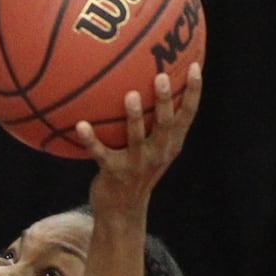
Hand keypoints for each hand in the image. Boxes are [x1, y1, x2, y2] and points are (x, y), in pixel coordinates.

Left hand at [77, 62, 202, 208]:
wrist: (122, 209)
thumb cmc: (136, 169)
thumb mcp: (154, 149)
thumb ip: (156, 123)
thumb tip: (148, 84)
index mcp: (171, 144)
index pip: (188, 115)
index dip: (194, 91)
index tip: (196, 66)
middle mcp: (158, 153)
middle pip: (166, 124)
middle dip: (165, 100)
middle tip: (161, 76)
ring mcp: (136, 164)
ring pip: (137, 138)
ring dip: (133, 117)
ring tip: (129, 95)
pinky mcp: (114, 172)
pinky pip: (100, 153)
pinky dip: (90, 140)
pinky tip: (80, 125)